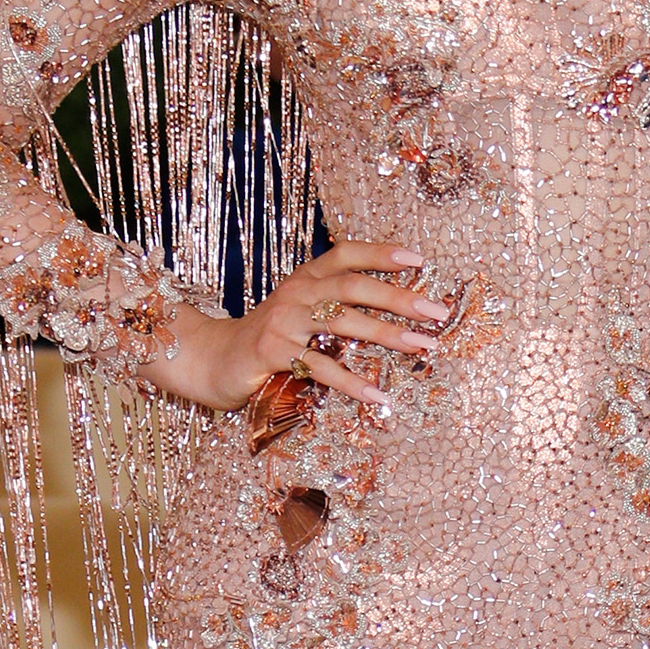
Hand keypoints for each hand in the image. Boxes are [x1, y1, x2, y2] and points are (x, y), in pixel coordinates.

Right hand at [188, 241, 450, 415]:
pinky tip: (377, 395)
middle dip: (399, 298)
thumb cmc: (268, 341)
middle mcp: (296, 293)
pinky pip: (320, 368)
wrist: (212, 360)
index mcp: (305, 278)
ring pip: (342, 323)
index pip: (345, 254)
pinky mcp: (272, 354)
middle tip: (437, 311)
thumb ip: (335, 309)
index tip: (419, 259)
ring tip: (422, 346)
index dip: (381, 253)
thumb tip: (393, 316)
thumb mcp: (301, 315)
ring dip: (387, 335)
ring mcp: (283, 322)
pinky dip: (352, 382)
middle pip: (353, 286)